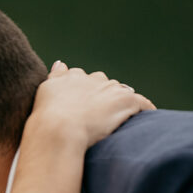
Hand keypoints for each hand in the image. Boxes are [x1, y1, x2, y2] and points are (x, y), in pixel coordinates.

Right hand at [22, 61, 155, 155]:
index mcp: (72, 77)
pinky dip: (145, 110)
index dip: (83, 91)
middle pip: (102, 83)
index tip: (82, 104)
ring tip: (122, 118)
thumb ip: (55, 77)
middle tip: (100, 114)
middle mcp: (92, 79)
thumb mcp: (45, 92)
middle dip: (102, 95)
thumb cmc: (46, 118)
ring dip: (121, 102)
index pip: (81, 78)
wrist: (59, 129)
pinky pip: (142, 104)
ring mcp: (110, 89)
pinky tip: (148, 118)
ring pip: (121, 92)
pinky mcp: (126, 101)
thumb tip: (61, 63)